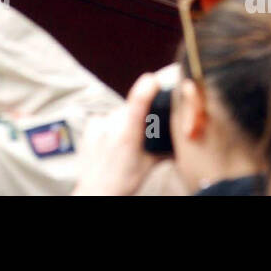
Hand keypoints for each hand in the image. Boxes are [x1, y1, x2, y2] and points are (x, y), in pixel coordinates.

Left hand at [72, 73, 159, 194]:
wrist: (96, 191)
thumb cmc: (123, 181)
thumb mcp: (148, 166)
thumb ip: (164, 150)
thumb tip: (180, 141)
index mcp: (129, 135)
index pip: (138, 103)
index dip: (146, 87)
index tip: (153, 80)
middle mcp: (112, 127)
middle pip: (131, 108)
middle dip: (138, 116)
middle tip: (140, 134)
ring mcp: (99, 125)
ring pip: (118, 113)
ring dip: (124, 122)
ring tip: (123, 142)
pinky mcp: (90, 126)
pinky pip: (105, 118)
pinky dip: (110, 126)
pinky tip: (110, 141)